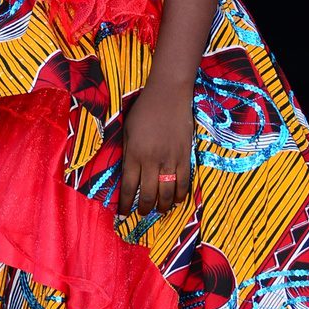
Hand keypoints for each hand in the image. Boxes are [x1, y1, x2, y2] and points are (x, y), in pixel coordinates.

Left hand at [118, 76, 193, 218]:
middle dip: (144, 209)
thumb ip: (128, 155)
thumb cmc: (144, 110)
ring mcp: (170, 159)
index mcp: (134, 154)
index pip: (128, 187)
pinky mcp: (185, 155)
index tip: (123, 215)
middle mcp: (151, 160)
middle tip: (142, 214)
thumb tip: (128, 177)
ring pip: (167, 192)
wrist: (168, 94)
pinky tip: (178, 200)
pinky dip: (181, 194)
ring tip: (159, 211)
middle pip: (148, 194)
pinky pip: (184, 181)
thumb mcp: (128, 131)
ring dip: (163, 206)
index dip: (125, 205)